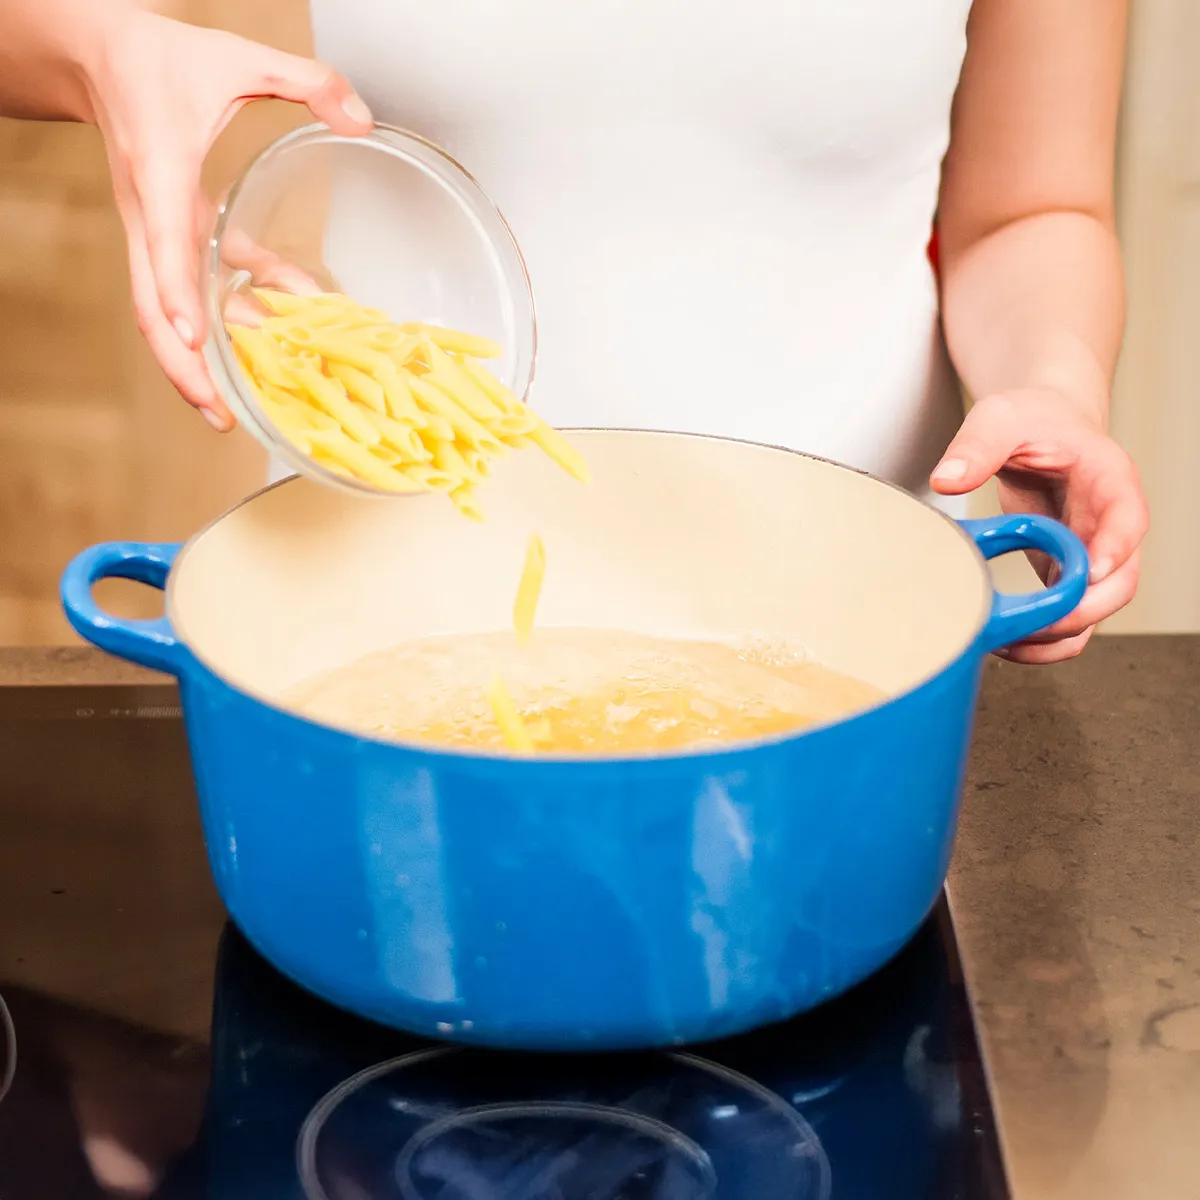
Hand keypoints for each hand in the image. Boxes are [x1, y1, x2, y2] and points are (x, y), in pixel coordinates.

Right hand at [82, 10, 372, 427]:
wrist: (99, 56)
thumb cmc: (161, 61)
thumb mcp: (237, 58)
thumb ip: (306, 82)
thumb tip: (363, 120)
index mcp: (161, 174)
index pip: (164, 246)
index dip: (179, 296)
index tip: (197, 340)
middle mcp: (148, 216)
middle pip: (151, 308)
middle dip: (181, 368)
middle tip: (220, 415)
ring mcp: (150, 233)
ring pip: (160, 313)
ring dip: (193, 364)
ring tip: (231, 409)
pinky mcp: (163, 237)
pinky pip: (187, 290)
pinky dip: (221, 317)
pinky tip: (269, 327)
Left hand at [930, 389, 1148, 663]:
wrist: (1039, 424)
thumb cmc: (1031, 418)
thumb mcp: (1000, 418)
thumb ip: (976, 446)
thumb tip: (947, 479)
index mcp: (1109, 480)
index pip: (1127, 519)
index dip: (1115, 549)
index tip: (1089, 573)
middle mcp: (1110, 524)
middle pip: (1120, 581)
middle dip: (1083, 608)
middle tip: (1037, 623)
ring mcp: (1093, 553)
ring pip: (1097, 608)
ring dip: (1061, 634)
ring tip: (1012, 643)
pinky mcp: (1066, 570)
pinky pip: (1068, 614)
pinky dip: (1044, 635)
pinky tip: (1007, 641)